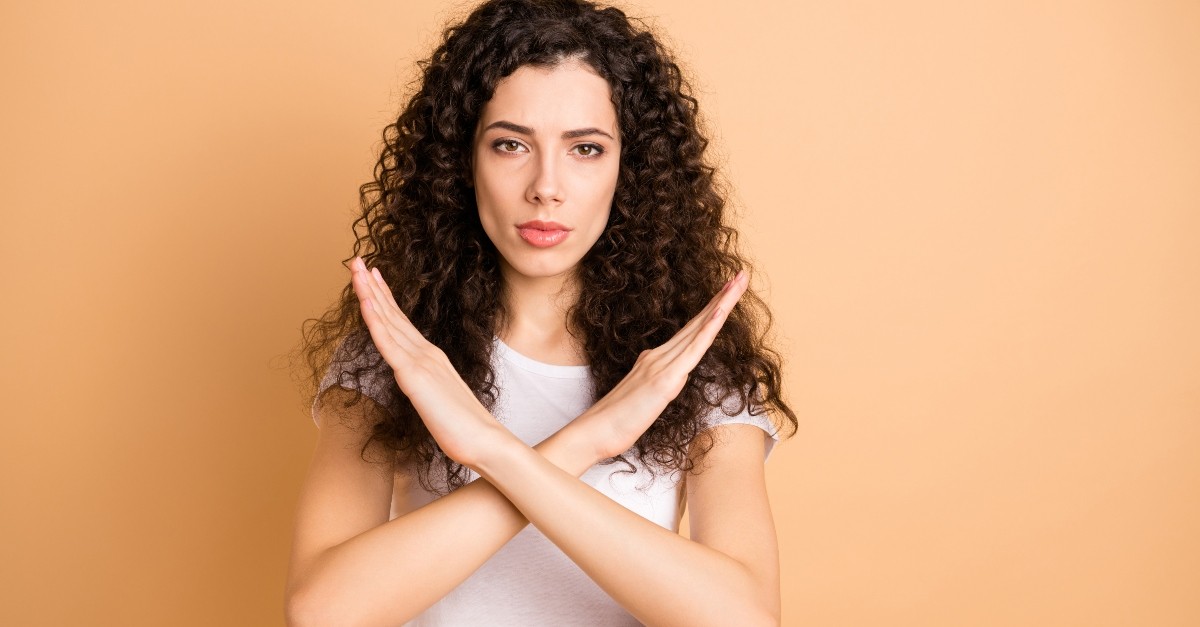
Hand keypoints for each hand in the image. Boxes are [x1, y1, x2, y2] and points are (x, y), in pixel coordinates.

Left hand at [349, 256, 508, 467]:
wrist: (484, 440)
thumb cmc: (464, 428)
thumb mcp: (439, 400)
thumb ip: (427, 387)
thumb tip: (418, 386)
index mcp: (430, 358)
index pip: (401, 322)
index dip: (384, 298)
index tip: (372, 277)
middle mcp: (425, 353)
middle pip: (392, 313)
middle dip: (372, 285)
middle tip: (357, 260)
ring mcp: (420, 361)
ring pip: (387, 321)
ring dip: (368, 292)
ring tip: (356, 268)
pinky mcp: (414, 376)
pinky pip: (388, 344)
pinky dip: (375, 320)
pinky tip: (364, 302)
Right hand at [575, 271, 749, 460]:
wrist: (593, 432)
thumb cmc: (615, 422)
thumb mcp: (643, 400)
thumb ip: (657, 385)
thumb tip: (670, 380)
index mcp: (655, 360)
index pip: (690, 331)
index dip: (711, 310)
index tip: (728, 292)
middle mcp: (658, 356)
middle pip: (698, 322)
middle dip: (722, 297)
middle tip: (742, 275)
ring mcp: (661, 365)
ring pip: (698, 329)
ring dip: (722, 304)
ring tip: (739, 282)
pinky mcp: (664, 381)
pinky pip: (692, 352)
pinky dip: (707, 330)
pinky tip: (720, 313)